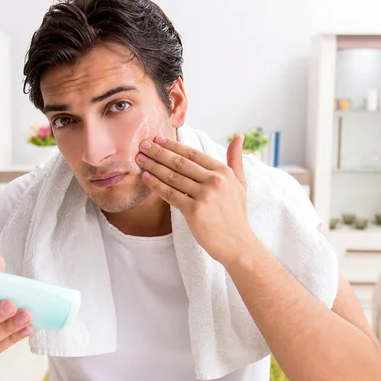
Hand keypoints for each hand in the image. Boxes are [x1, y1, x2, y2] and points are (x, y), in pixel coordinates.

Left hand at [136, 134, 256, 263]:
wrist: (237, 243)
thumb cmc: (235, 214)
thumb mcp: (240, 184)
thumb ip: (236, 159)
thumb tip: (238, 136)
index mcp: (224, 172)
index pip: (193, 154)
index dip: (174, 145)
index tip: (158, 139)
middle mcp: (215, 181)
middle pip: (180, 162)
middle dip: (159, 152)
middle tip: (143, 144)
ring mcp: (204, 196)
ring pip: (172, 176)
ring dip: (153, 166)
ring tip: (140, 158)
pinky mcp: (194, 211)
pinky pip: (170, 194)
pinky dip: (156, 185)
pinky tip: (146, 177)